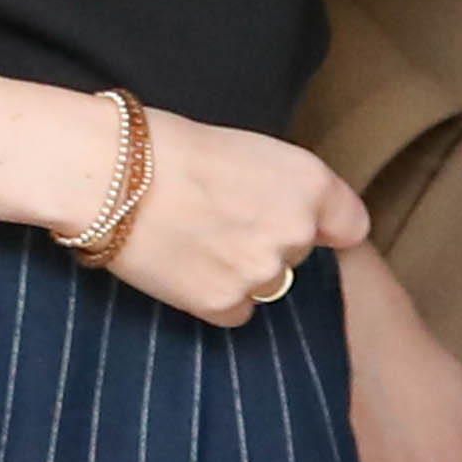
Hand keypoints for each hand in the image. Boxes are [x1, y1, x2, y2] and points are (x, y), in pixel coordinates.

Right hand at [95, 111, 369, 327]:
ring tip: (197, 240)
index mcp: (312, 184)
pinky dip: (215, 298)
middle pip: (300, 254)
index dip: (323, 226)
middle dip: (270, 243)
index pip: (351, 227)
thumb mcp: (256, 152)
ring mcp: (262, 271)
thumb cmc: (175, 150)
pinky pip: (236, 311)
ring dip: (243, 272)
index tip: (297, 223)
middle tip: (222, 221)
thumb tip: (307, 220)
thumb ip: (292, 190)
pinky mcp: (222, 302)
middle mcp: (297, 230)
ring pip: (269, 285)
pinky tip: (187, 267)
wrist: (110, 173)